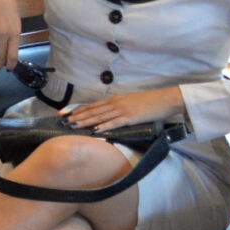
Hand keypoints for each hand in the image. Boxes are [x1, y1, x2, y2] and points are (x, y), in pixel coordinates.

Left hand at [61, 87, 182, 131]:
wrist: (166, 99)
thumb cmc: (150, 102)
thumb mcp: (130, 102)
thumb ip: (119, 107)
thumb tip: (109, 114)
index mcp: (115, 99)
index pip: (93, 105)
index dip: (78, 110)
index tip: (66, 113)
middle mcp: (116, 103)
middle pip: (93, 111)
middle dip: (77, 116)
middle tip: (64, 121)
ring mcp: (123, 110)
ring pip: (100, 117)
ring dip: (86, 122)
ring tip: (73, 126)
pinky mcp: (131, 117)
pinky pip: (115, 123)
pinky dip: (105, 126)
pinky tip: (96, 130)